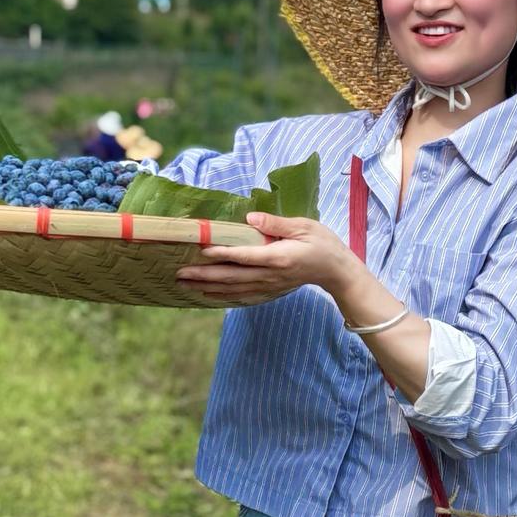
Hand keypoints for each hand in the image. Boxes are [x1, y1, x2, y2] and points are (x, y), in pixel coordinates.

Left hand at [175, 212, 359, 299]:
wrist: (336, 271)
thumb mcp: (304, 226)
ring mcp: (269, 286)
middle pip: (232, 278)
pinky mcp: (270, 291)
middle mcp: (270, 275)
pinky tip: (208, 295)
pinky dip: (224, 297)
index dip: (222, 255)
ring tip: (186, 284)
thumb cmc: (322, 243)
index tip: (201, 251)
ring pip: (233, 290)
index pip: (244, 257)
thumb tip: (249, 219)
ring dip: (208, 288)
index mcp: (278, 257)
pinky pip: (243, 297)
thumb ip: (276, 224)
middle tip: (179, 273)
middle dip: (204, 276)